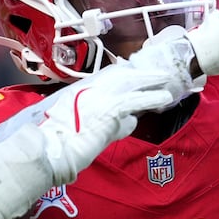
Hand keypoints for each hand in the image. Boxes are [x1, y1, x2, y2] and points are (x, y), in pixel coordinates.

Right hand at [33, 60, 177, 182]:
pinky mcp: (110, 109)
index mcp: (79, 91)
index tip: (134, 70)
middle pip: (120, 75)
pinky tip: (164, 98)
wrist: (53, 147)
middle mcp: (90, 89)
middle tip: (156, 73)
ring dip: (150, 81)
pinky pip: (135, 101)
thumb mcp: (72, 121)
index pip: (106, 76)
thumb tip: (127, 121)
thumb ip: (98, 117)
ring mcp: (100, 97)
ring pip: (131, 84)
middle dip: (139, 73)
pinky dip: (150, 98)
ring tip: (165, 80)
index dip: (123, 72)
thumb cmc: (59, 141)